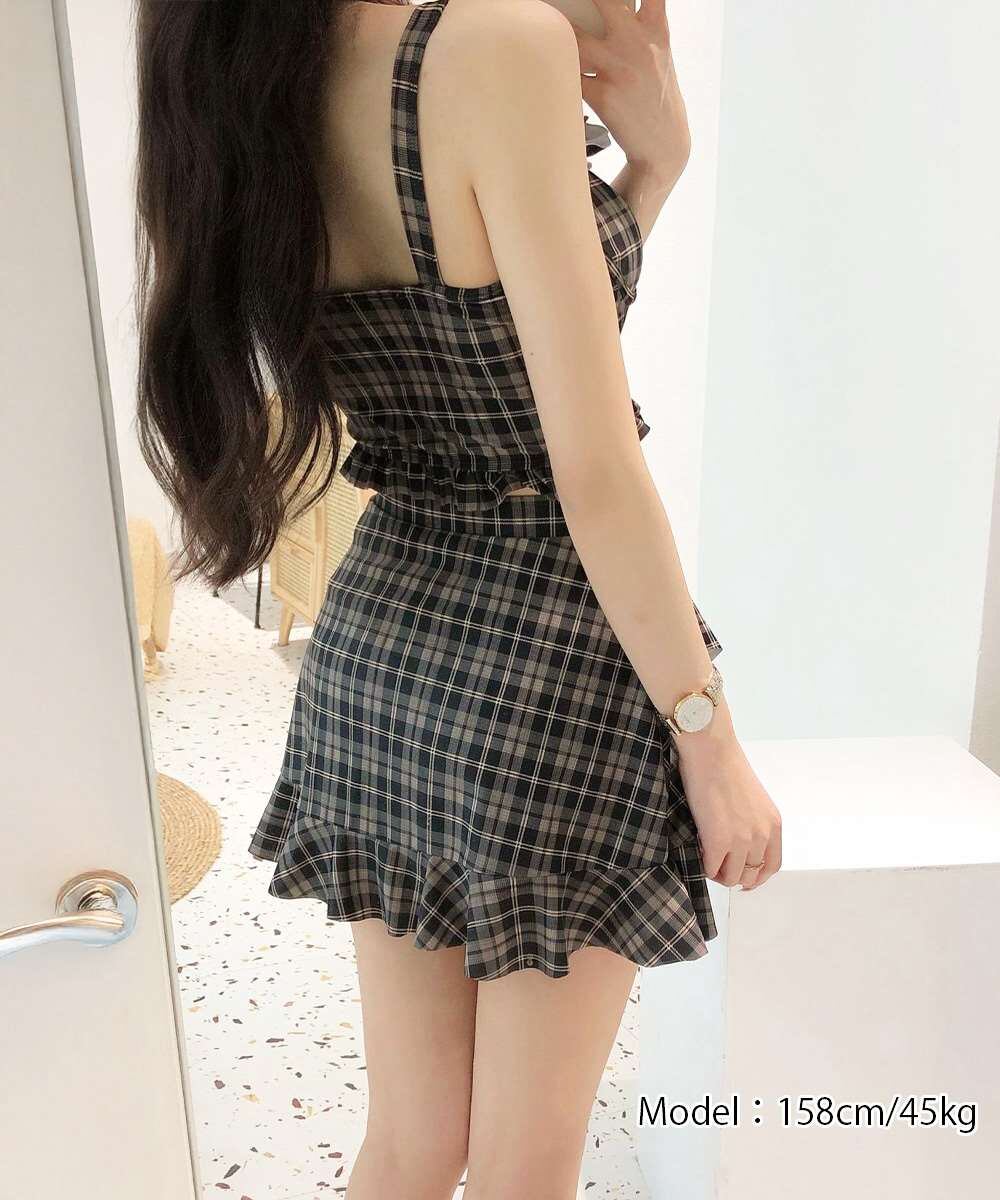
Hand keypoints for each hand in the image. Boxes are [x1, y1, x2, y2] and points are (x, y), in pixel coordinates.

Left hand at [569, 0, 690, 191]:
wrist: (663, 145)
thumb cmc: (656, 95)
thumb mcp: (659, 54)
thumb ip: (640, 25)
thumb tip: (608, 6)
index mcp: (657, 30)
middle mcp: (639, 45)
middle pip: (606, 1)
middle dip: (585, 0)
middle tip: (565, 2)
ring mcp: (619, 69)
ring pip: (576, 39)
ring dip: (561, 36)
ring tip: (547, 37)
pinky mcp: (602, 96)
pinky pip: (570, 76)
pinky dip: (560, 72)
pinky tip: (553, 73)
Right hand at [673, 706, 782, 890]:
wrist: (710, 749)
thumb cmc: (725, 764)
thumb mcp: (752, 799)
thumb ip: (751, 823)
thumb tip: (736, 843)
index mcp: (773, 824)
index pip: (771, 865)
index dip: (756, 876)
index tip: (743, 877)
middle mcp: (762, 835)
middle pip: (751, 875)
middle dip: (734, 874)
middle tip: (718, 865)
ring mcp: (741, 840)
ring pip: (732, 877)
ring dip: (718, 873)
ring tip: (706, 858)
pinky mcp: (718, 840)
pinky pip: (711, 869)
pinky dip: (703, 866)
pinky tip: (697, 851)